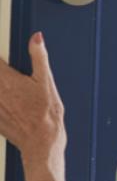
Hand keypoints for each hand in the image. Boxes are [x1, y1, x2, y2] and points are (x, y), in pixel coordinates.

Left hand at [0, 33, 66, 167]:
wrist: (41, 142)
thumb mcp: (47, 82)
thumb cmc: (46, 115)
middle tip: (9, 78)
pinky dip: (0, 103)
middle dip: (0, 74)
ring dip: (1, 88)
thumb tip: (37, 38)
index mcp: (7, 79)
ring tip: (13, 93)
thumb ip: (39, 57)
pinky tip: (6, 103)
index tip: (2, 59)